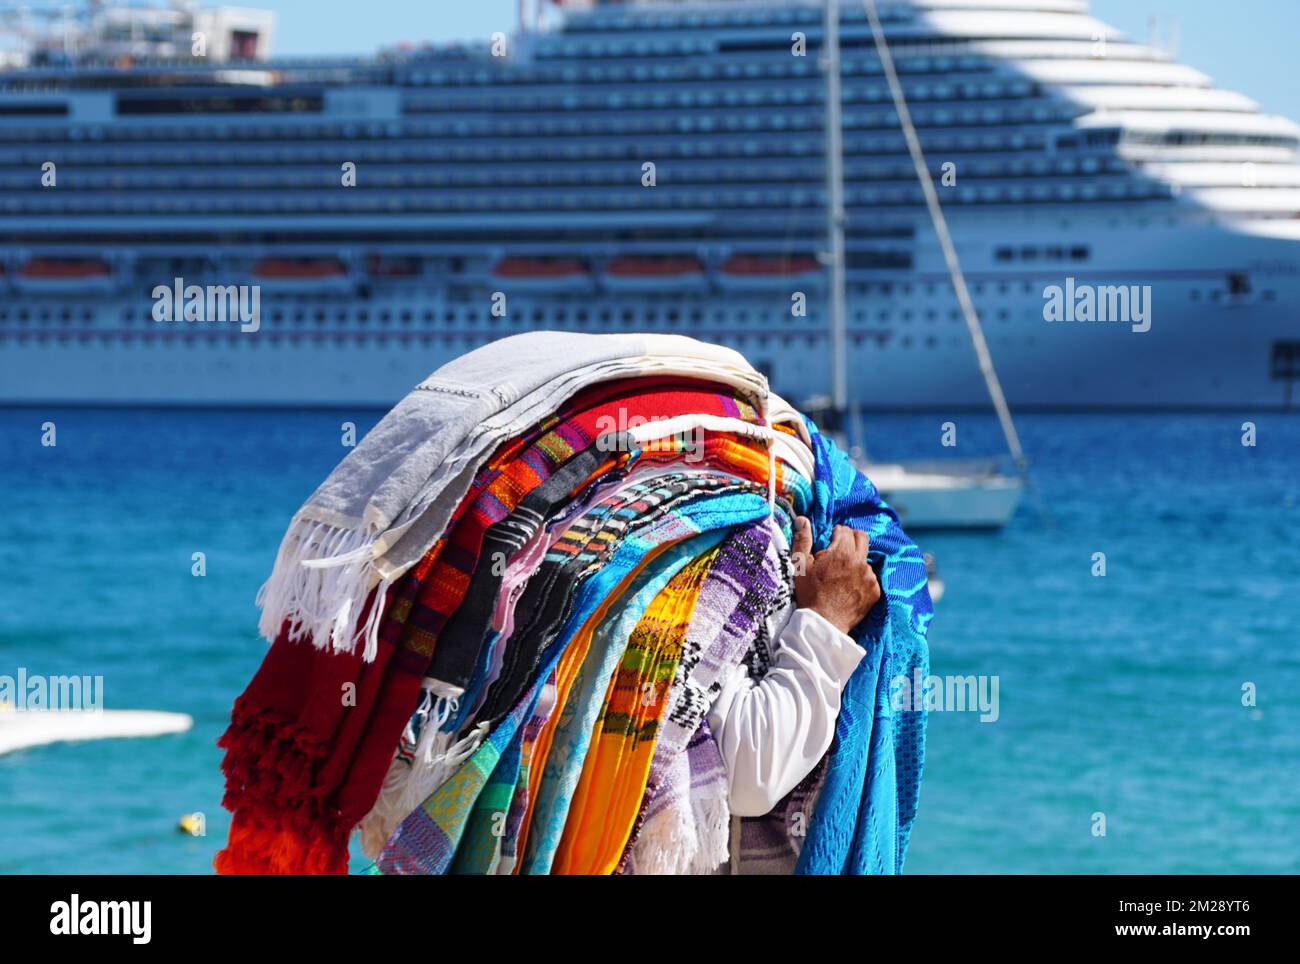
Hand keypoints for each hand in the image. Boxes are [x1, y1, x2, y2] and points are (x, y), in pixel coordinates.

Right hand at [791, 517, 880, 634]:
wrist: (822, 623)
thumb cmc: (809, 593)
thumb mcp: (800, 565)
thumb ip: (803, 539)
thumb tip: (802, 519)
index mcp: (842, 552)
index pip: (845, 530)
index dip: (836, 533)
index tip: (830, 541)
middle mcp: (860, 562)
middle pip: (862, 538)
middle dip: (851, 539)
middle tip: (839, 550)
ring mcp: (870, 577)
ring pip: (866, 559)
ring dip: (856, 560)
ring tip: (842, 574)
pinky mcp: (875, 591)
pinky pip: (871, 577)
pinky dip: (861, 578)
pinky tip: (849, 587)